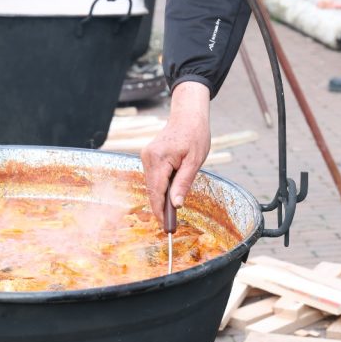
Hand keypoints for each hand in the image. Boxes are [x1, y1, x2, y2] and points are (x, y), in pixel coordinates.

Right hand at [140, 81, 210, 226]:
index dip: (160, 211)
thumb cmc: (195, 135)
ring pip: (151, 184)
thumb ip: (183, 183)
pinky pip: (153, 177)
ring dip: (160, 197)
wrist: (187, 115)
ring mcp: (146, 156)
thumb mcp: (195, 161)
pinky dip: (160, 187)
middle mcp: (148, 157)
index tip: (165, 226)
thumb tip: (175, 205)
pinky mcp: (148, 156)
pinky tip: (168, 195)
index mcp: (159, 158)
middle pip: (152, 190)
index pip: (156, 191)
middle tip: (170, 225)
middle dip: (160, 207)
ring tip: (170, 214)